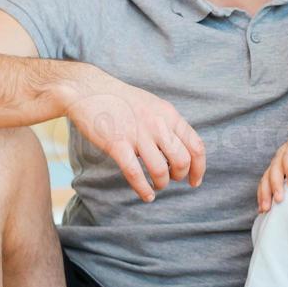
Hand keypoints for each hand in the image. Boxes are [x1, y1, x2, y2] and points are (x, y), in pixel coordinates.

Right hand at [62, 66, 205, 201]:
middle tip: (172, 179)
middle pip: (182, 161)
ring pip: (160, 170)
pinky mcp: (117, 144)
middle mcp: (157, 124)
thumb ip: (169, 125)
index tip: (195, 180)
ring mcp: (137, 134)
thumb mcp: (154, 106)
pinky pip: (135, 174)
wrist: (88, 90)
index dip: (199, 168)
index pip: (196, 146)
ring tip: (157, 186)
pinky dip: (143, 189)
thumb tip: (182, 150)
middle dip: (180, 176)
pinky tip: (146, 195)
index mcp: (169, 115)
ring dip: (162, 183)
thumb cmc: (121, 100)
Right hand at [258, 130, 287, 212]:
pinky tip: (262, 209)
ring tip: (266, 208)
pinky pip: (264, 185)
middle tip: (279, 199)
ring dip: (265, 193)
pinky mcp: (273, 174)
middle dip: (275, 185)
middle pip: (275, 170)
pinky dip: (262, 196)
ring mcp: (275, 165)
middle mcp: (281, 155)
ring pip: (266, 178)